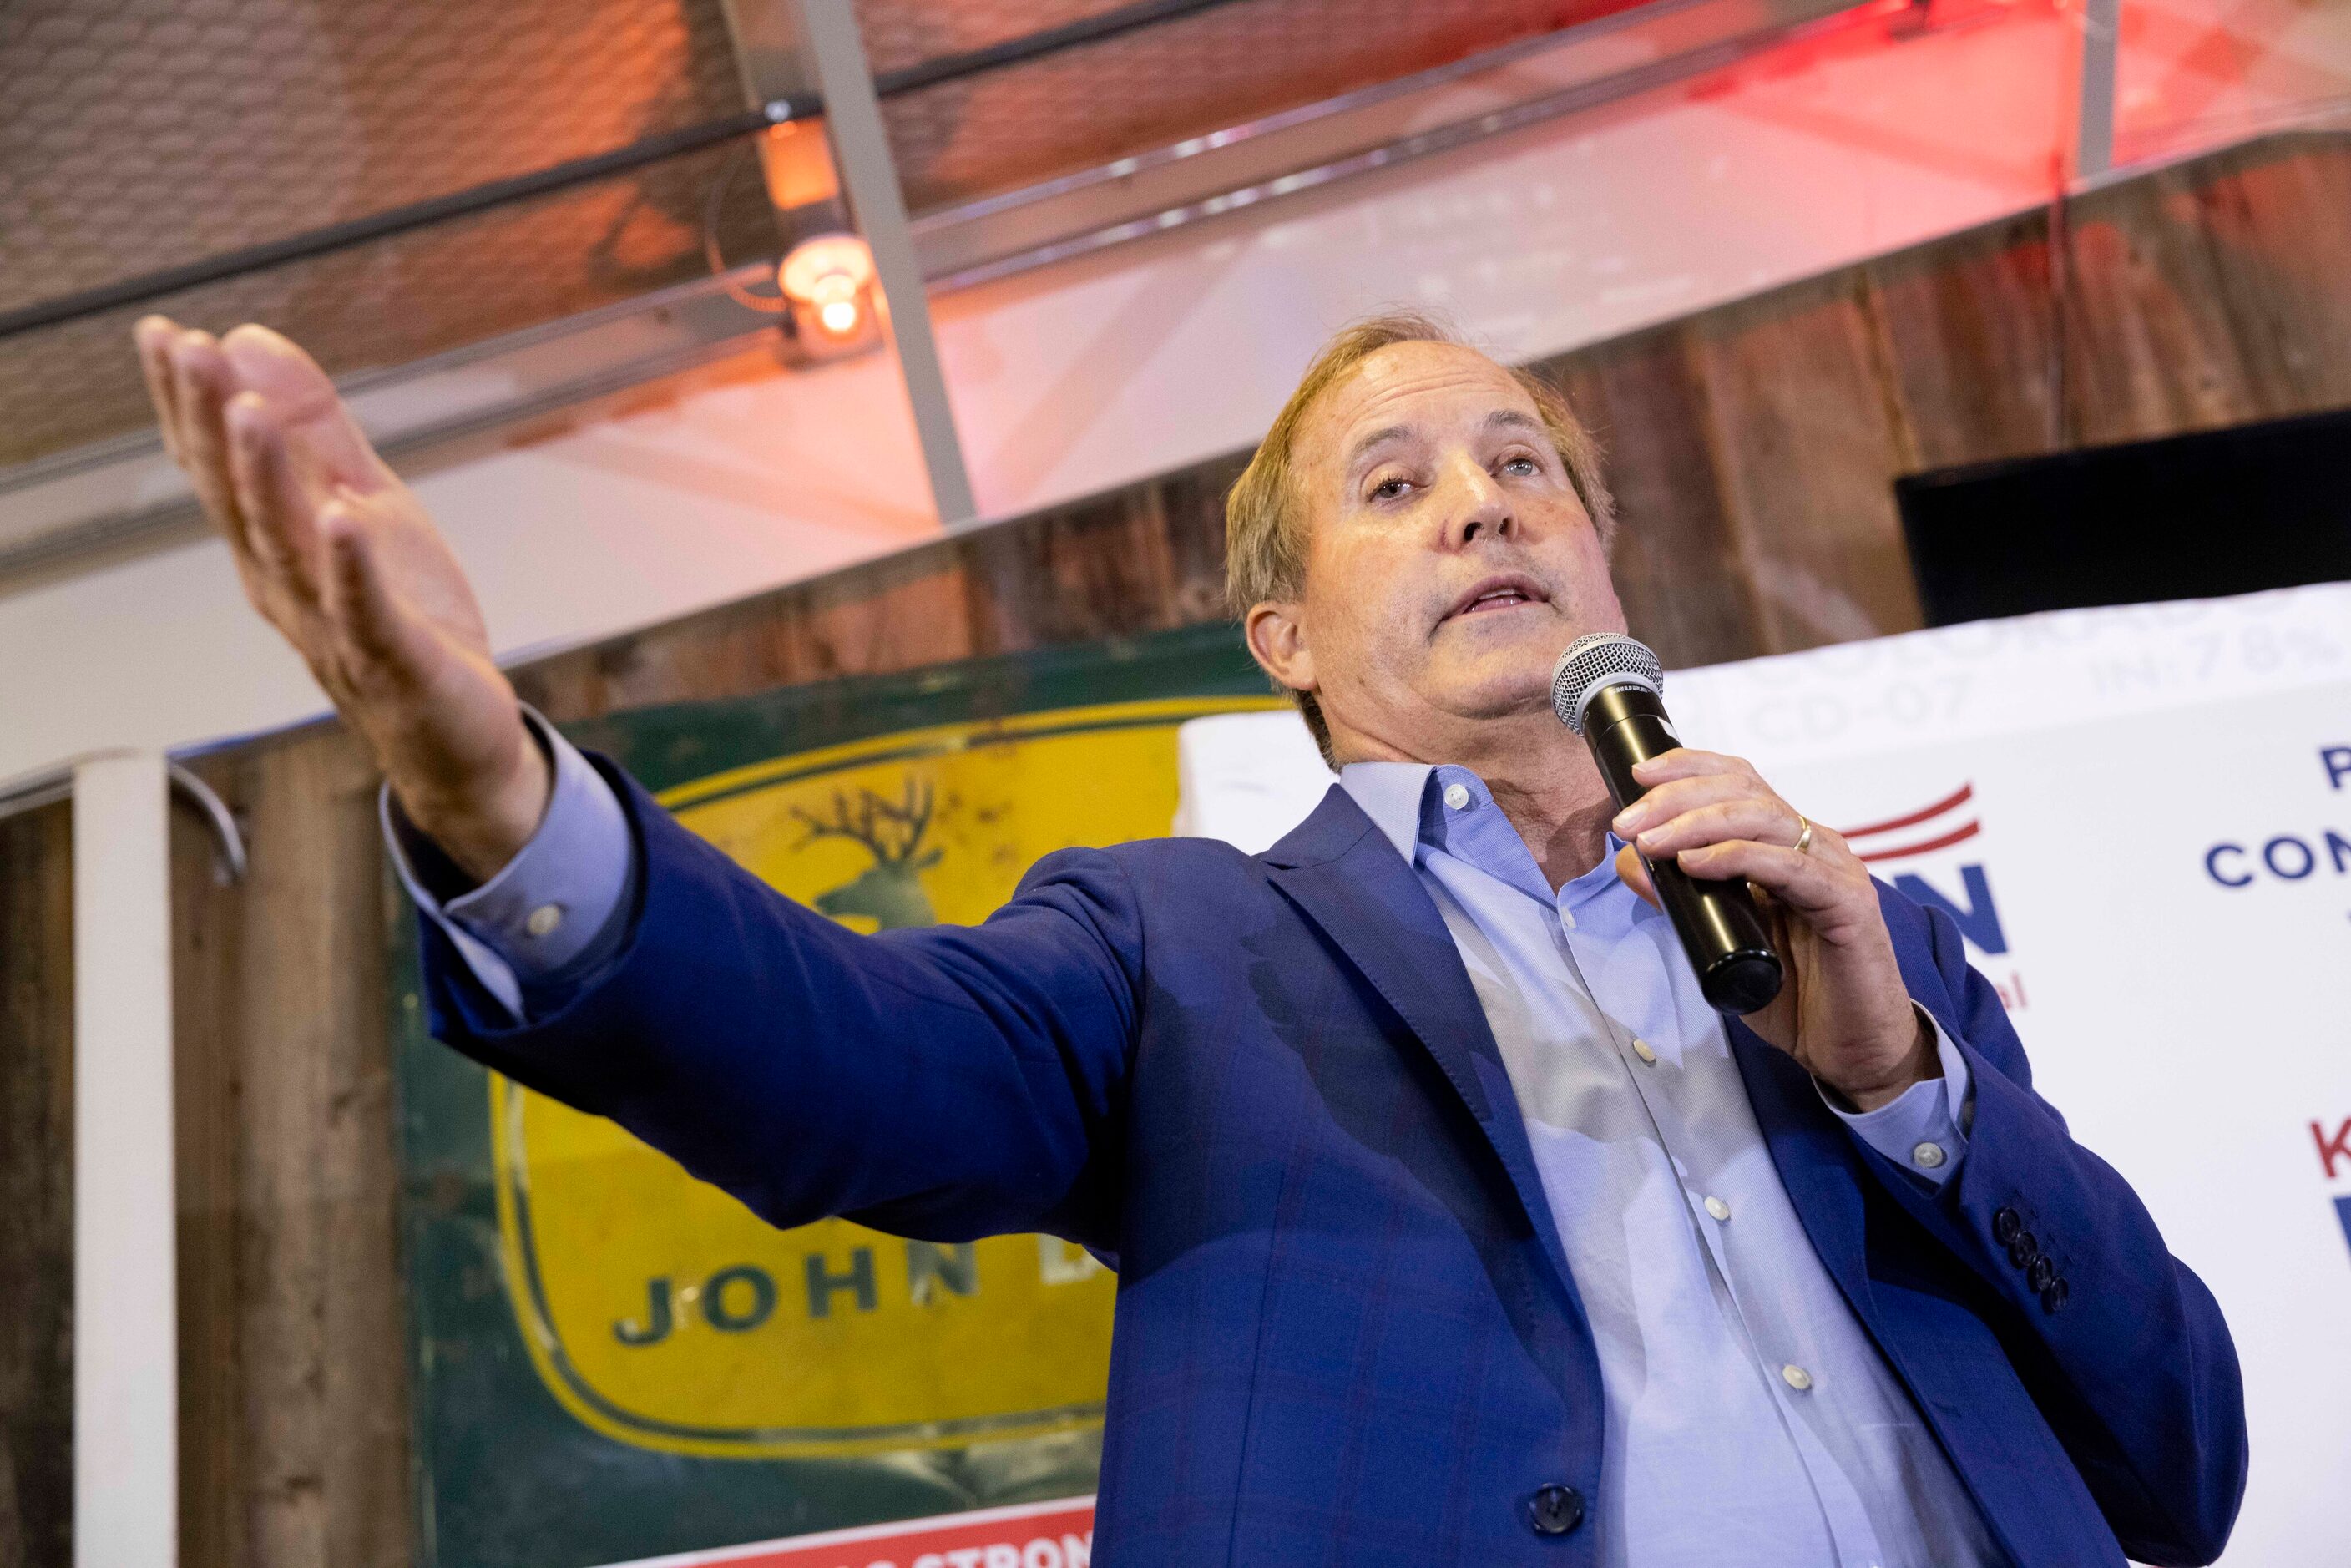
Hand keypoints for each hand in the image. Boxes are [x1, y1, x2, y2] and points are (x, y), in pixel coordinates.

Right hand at [134, 316, 545, 880]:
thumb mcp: (365, 506)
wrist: (456, 736)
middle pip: (238, 499)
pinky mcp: (393, 663)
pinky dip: (351, 568)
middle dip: (210, 423)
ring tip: (249, 414)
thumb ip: (315, 431)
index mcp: (275, 545)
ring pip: (290, 547)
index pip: (219, 467)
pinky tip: (341, 521)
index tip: (163, 333)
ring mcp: (334, 626)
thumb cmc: (403, 618)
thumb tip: (249, 340)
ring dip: (268, 479)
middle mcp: (287, 584)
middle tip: (186, 351)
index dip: (189, 403)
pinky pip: (365, 613)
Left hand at [1608, 749, 1934, 1110]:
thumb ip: (1680, 899)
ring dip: (1696, 823)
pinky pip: (1789, 866)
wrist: (1847, 1048)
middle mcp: (1813, 845)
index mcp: (1785, 843)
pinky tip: (1696, 864)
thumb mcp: (1719, 937)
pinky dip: (1737, 857)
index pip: (1738, 781)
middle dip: (1677, 796)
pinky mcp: (1848, 903)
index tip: (1637, 774)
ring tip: (1650, 841)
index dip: (1689, 766)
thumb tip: (1629, 860)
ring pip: (1762, 817)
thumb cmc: (1791, 992)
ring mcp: (1834, 869)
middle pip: (1744, 790)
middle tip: (1627, 822)